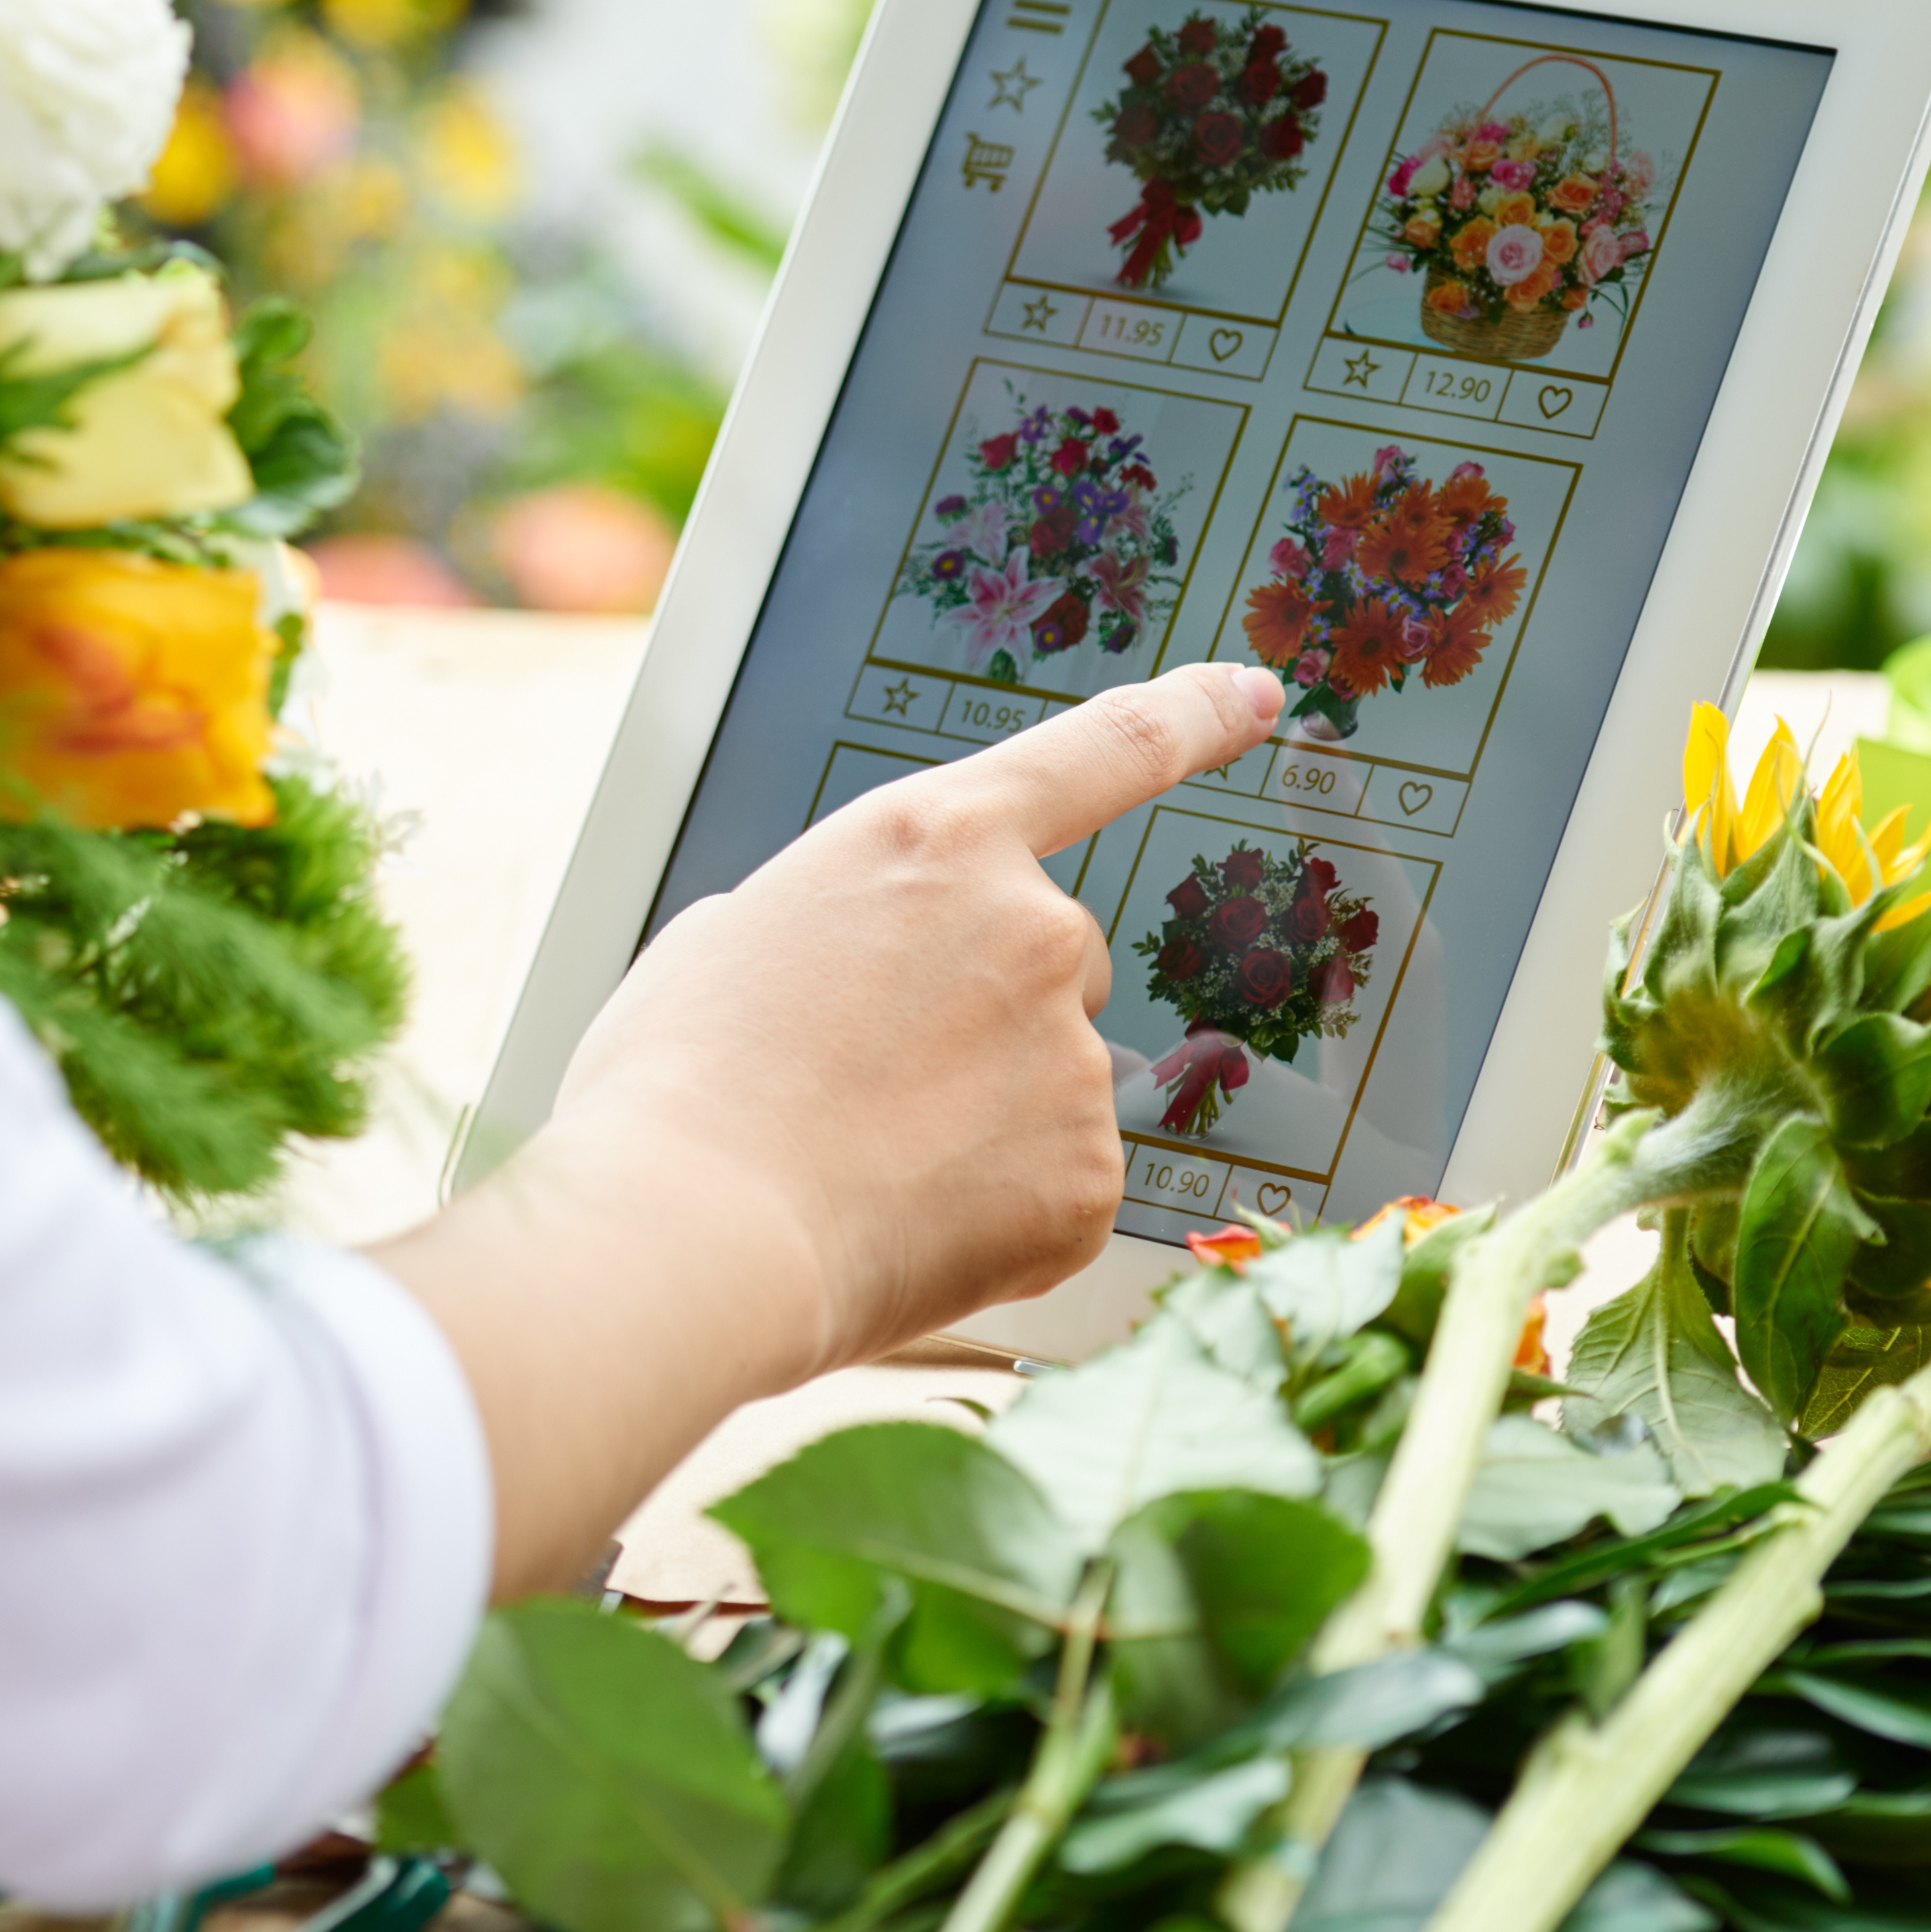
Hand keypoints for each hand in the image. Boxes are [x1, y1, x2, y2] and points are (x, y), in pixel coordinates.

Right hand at [374, 662, 1285, 1591]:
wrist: (691, 1236)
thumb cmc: (675, 1090)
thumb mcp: (733, 939)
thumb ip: (837, 921)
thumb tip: (857, 969)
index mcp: (931, 840)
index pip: (1104, 750)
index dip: (1192, 716)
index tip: (1255, 695)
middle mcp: (1029, 926)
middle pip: (1058, 962)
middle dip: (989, 1020)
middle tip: (873, 1087)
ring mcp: (1070, 1053)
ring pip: (1052, 1085)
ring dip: (983, 1123)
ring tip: (863, 1168)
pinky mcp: (1089, 1173)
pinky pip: (1060, 1188)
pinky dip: (999, 1214)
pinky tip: (907, 1228)